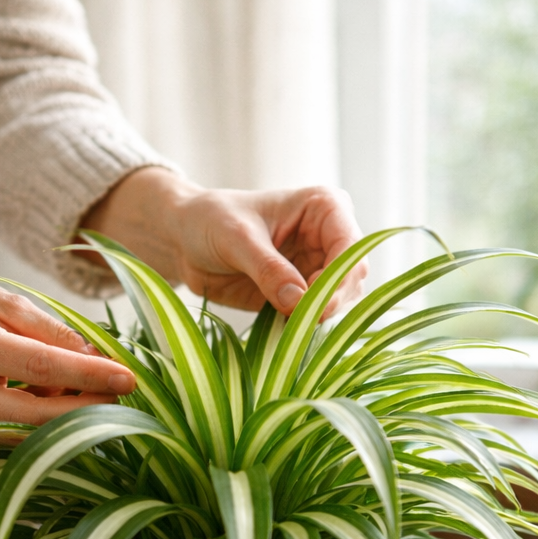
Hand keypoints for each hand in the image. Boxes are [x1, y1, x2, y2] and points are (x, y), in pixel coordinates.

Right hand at [0, 260, 135, 423]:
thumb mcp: (0, 298)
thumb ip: (49, 329)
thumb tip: (96, 357)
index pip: (42, 366)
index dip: (90, 375)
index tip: (128, 378)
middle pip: (38, 414)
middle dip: (87, 409)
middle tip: (122, 397)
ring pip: (28, 434)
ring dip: (69, 421)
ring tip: (93, 395)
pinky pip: (14, 437)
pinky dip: (45, 425)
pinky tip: (63, 404)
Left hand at [80, 167, 366, 317]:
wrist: (186, 239)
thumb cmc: (211, 220)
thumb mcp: (236, 239)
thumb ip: (268, 269)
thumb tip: (298, 301)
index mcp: (324, 208)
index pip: (350, 246)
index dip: (338, 277)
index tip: (312, 301)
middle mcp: (329, 238)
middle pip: (351, 279)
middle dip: (331, 301)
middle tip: (300, 320)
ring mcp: (318, 268)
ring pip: (339, 301)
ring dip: (319, 317)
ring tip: (285, 322)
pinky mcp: (302, 294)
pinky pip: (316, 316)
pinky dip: (305, 326)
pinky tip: (284, 330)